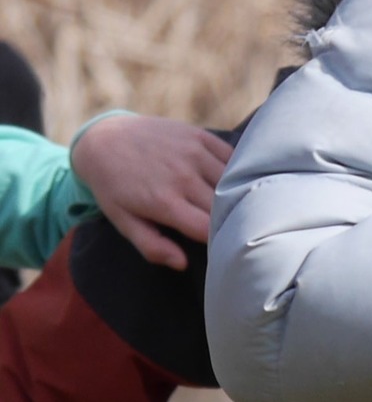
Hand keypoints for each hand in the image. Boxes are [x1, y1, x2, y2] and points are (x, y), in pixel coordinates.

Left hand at [71, 116, 232, 270]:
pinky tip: (232, 180)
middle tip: (230, 226)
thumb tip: (183, 264)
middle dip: (230, 219)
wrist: (104, 141)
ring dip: (237, 194)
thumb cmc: (114, 188)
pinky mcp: (199, 136)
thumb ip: (152, 246)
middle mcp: (183, 176)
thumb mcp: (124, 222)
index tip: (219, 245)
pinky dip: (237, 170)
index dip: (218, 241)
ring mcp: (194, 152)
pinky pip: (233, 157)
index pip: (208, 230)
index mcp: (165, 202)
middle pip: (225, 206)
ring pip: (234, 180)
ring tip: (236, 204)